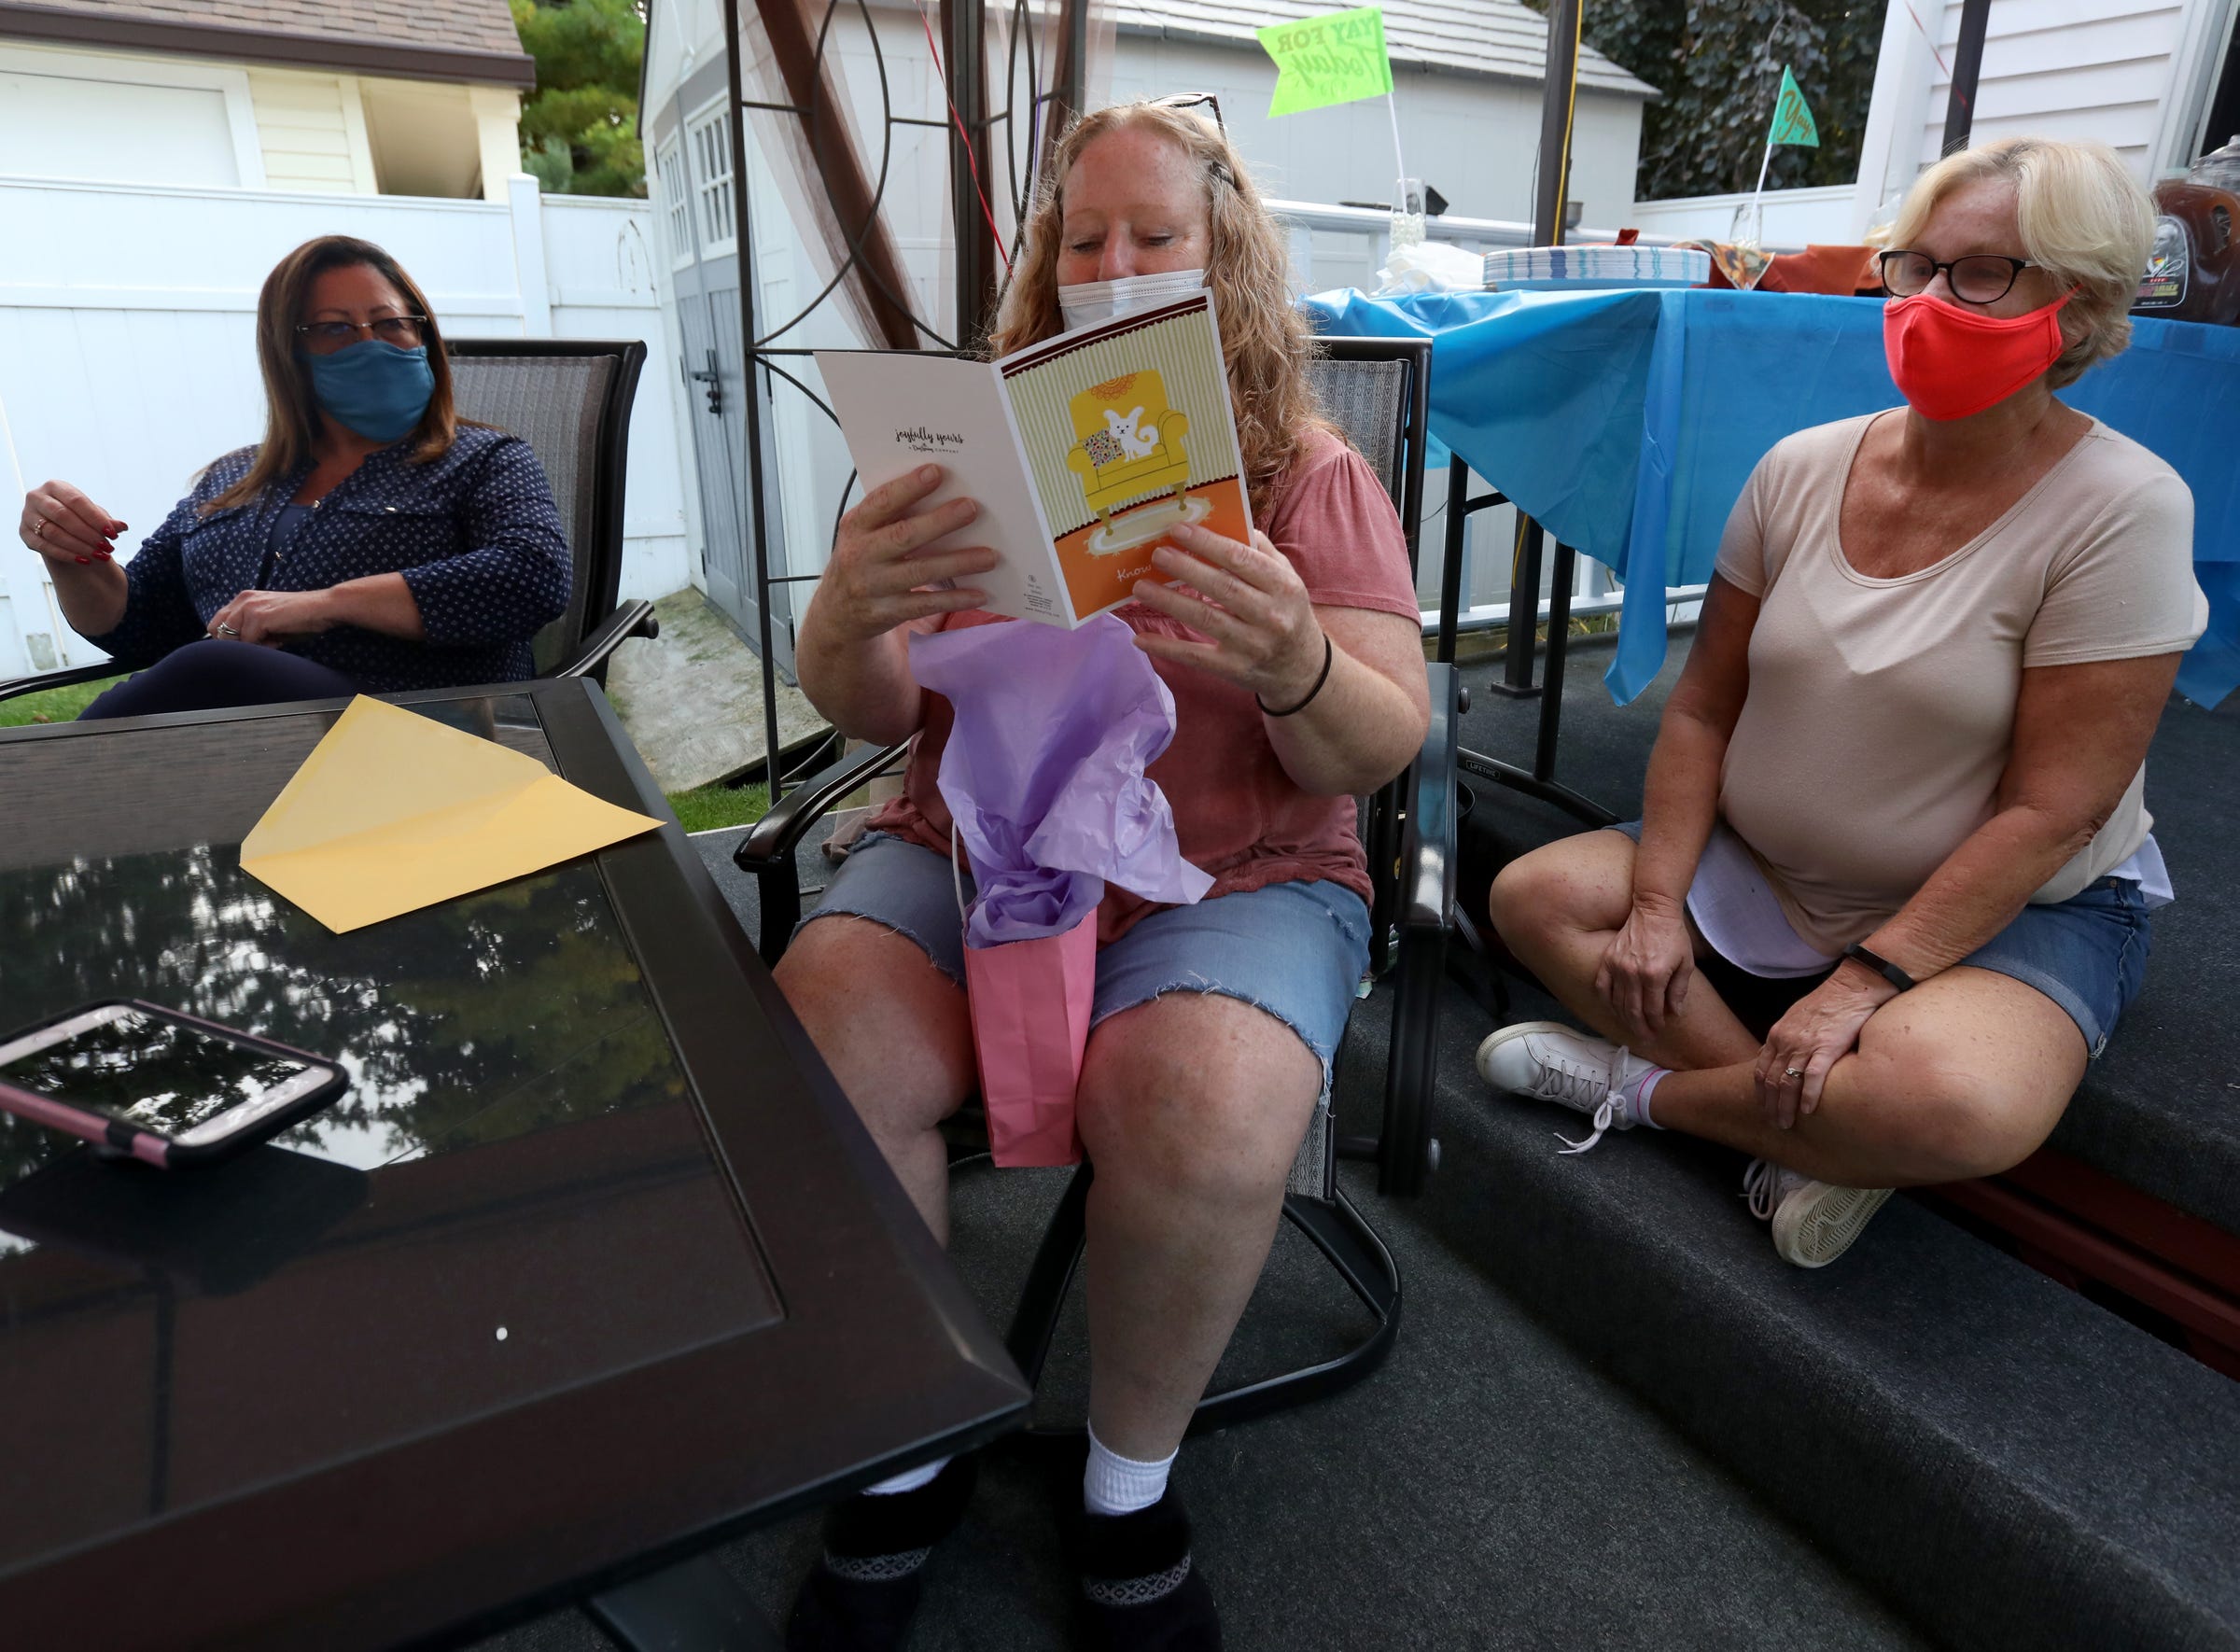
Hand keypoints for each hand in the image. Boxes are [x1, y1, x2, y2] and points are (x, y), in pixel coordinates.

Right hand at [19, 480, 124, 566]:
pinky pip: (43, 546)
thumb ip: (107, 521)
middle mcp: (36, 497)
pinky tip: (84, 560)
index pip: (76, 501)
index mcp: (55, 486)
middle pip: (63, 516)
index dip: (96, 518)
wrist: (58, 527)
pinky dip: (65, 554)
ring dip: (79, 546)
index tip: (114, 534)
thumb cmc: (79, 516)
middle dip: (88, 534)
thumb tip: (122, 526)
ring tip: (100, 556)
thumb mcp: (93, 516)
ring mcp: (27, 515)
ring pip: (53, 532)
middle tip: (107, 547)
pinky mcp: (24, 533)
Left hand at [207, 588, 335, 645]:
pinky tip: (277, 642)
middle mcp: (243, 600)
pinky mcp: (258, 618)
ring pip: (229, 638)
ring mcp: (249, 608)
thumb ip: (251, 630)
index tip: (251, 643)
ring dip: (247, 646)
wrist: (323, 608)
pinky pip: (247, 643)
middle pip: (216, 630)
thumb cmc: (302, 617)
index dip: (230, 639)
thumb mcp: (269, 622)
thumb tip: (240, 648)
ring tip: (269, 643)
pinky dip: (261, 648)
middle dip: (233, 643)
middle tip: (257, 645)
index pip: (218, 623)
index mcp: (244, 598)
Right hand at [819, 465, 997, 643]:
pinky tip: (979, 594)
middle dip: (940, 521)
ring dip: (958, 562)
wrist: (837, 614)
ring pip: (920, 572)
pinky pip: (925, 604)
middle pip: (904, 536)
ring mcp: (873, 587)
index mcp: (855, 527)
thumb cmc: (860, 561)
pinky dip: (954, 599)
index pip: (881, 503)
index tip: (936, 472)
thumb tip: (940, 492)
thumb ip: (890, 515)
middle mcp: (860, 556)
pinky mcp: (886, 612)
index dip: (908, 487)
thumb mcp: (863, 534)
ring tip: (990, 556)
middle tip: (972, 508)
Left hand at [1128, 522, 1324, 704]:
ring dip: (1169, 602)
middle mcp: (1270, 615)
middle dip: (1185, 568)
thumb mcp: (1287, 579)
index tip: (1177, 530)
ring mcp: (1252, 645)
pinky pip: (1196, 656)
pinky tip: (1141, 639)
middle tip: (1156, 554)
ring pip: (1205, 619)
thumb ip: (1260, 551)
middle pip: (1221, 587)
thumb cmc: (1287, 612)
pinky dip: (1167, 648)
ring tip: (1140, 588)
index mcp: (1283, 586)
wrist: (1303, 668)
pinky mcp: (1234, 669)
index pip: (1241, 560)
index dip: (1207, 544)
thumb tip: (1225, 522)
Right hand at [1595, 895, 1693, 1042]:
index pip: (1652, 1009)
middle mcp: (1633, 973)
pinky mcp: (1607, 959)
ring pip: (1617, 1002)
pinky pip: (1602, 987)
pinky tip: (1612, 1008)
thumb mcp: (1685, 963)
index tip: (1658, 1029)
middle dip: (1640, 1028)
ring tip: (1631, 1028)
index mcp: (1655, 975)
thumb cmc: (1673, 936)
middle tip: (1645, 1037)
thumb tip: (1674, 1012)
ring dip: (1624, 1018)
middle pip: (1633, 1010)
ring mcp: (1617, 966)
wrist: (1654, 910)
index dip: (1655, 1023)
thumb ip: (1679, 990)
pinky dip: (1606, 1001)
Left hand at [1754, 964, 1893, 1128]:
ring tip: (1787, 1123)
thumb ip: (1786, 1039)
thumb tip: (1778, 1057)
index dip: (1760, 1092)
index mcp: (1777, 1034)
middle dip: (1770, 1105)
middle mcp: (1786, 1040)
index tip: (1763, 1108)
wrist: (1852, 987)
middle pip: (1771, 1080)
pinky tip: (1808, 1110)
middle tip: (1774, 1124)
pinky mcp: (1827, 1046)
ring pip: (1787, 1082)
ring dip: (1785, 1106)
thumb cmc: (1828, 1003)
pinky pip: (1813, 1076)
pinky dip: (1808, 1096)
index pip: (1761, 1069)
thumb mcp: (1796, 1018)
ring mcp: (1805, 1044)